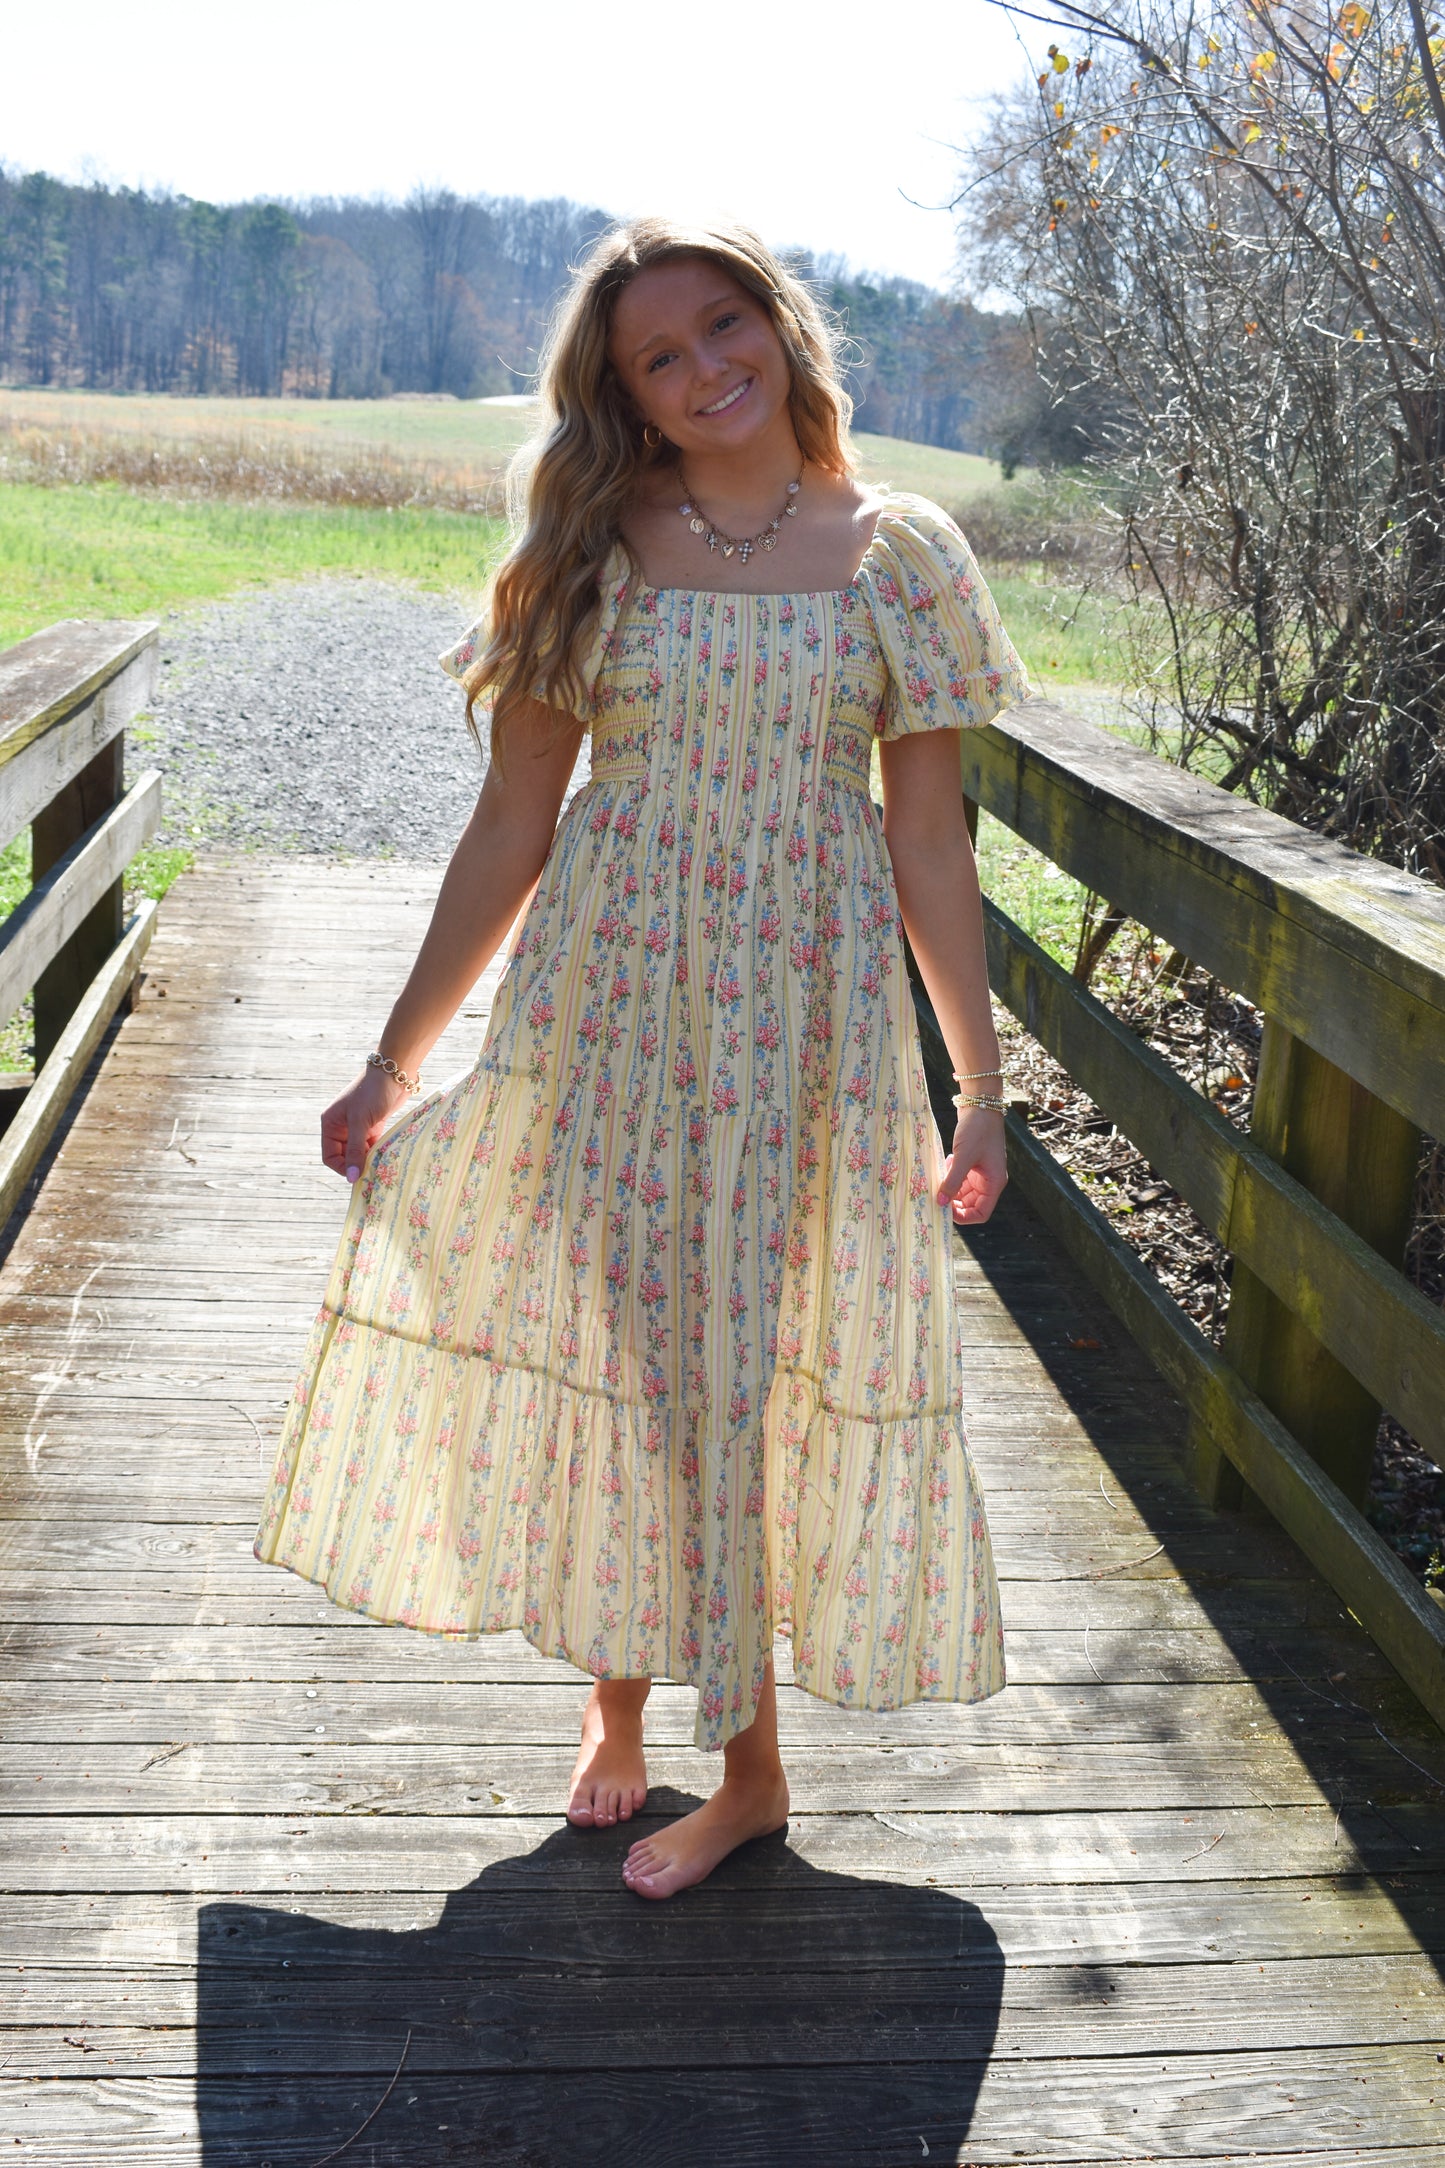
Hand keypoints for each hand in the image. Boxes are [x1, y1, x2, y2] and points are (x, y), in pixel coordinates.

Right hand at [320, 1065, 411, 1182]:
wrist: (395, 1072)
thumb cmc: (373, 1092)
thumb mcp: (361, 1122)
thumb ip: (356, 1150)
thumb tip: (352, 1178)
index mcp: (331, 1124)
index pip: (330, 1156)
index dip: (342, 1168)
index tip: (358, 1176)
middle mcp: (341, 1126)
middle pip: (345, 1156)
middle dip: (357, 1165)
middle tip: (373, 1174)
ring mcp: (357, 1127)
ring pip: (360, 1153)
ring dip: (368, 1160)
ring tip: (381, 1167)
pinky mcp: (373, 1126)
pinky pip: (371, 1146)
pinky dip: (377, 1152)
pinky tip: (386, 1158)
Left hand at [937, 1105, 1007, 1226]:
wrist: (980, 1104)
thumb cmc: (977, 1130)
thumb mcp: (963, 1157)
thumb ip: (953, 1181)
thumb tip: (941, 1202)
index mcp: (994, 1183)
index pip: (981, 1213)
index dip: (963, 1217)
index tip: (945, 1210)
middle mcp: (989, 1180)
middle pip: (971, 1204)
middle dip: (953, 1202)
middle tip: (936, 1194)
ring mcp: (981, 1171)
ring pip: (964, 1191)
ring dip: (950, 1188)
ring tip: (939, 1177)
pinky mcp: (972, 1162)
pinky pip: (961, 1178)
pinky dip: (951, 1176)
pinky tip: (945, 1165)